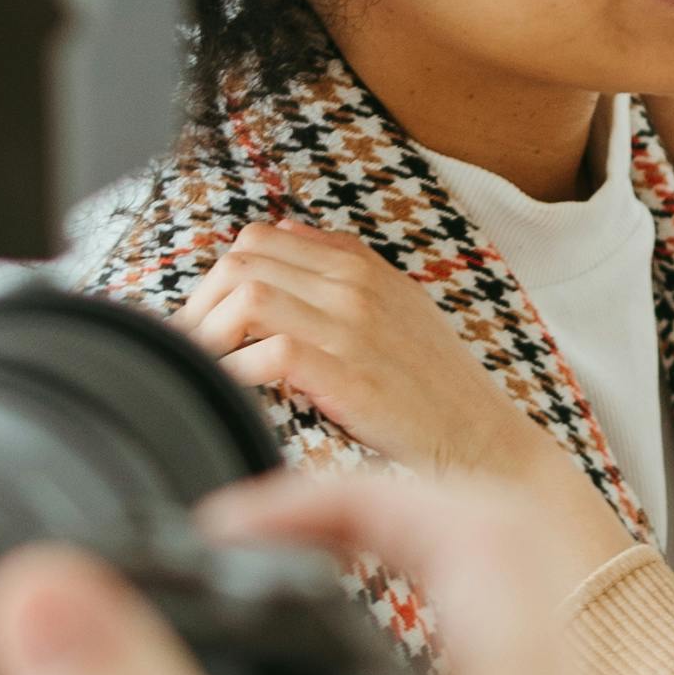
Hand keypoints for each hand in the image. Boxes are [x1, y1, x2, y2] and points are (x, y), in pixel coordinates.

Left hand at [180, 217, 572, 494]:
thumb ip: (342, 267)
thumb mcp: (399, 307)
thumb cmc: (434, 387)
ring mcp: (353, 328)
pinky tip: (233, 389)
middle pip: (242, 262)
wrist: (482, 442)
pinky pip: (269, 351)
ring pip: (248, 296)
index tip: (208, 316)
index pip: (261, 238)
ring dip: (209, 334)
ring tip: (203, 369)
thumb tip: (284, 232)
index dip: (220, 276)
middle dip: (201, 304)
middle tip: (191, 347)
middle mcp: (356, 286)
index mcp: (363, 266)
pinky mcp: (349, 376)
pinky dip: (236, 369)